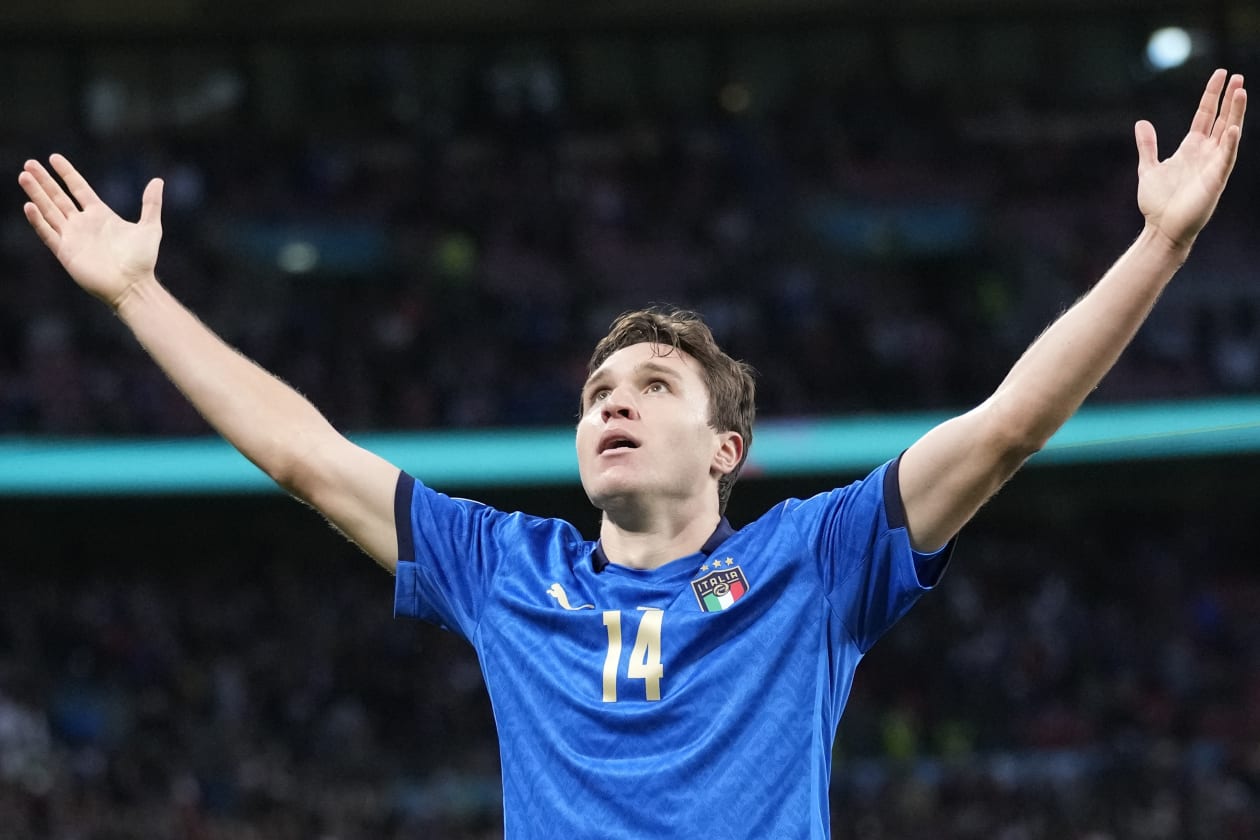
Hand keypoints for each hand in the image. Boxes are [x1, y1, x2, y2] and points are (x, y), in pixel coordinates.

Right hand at [19, 154, 164, 309]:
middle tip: (29, 163)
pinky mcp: (65, 252)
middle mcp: (83, 224)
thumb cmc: (143, 260)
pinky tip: (29, 205)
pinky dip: (38, 220)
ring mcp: (72, 238)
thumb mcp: (150, 227)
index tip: (53, 157)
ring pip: (49, 211)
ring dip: (36, 194)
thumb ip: (151, 204)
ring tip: (24, 176)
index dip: (66, 173)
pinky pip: (48, 233)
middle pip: (58, 197)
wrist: (134, 286)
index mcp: (100, 215)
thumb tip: (158, 180)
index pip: (78, 188)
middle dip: (44, 180)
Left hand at [1135, 69, 1245, 250]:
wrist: (1161, 228)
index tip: (1220, 74)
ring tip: (1241, 91)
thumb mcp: (1148, 168)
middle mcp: (1206, 153)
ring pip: (1228, 133)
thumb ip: (1148, 145)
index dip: (1212, 95)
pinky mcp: (1215, 180)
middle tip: (1238, 76)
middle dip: (1229, 98)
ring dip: (1235, 113)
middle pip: (1221, 119)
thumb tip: (1141, 123)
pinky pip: (1225, 159)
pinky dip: (1229, 144)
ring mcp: (1212, 165)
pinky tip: (1232, 128)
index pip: (1205, 115)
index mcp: (1191, 148)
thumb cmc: (1158, 202)